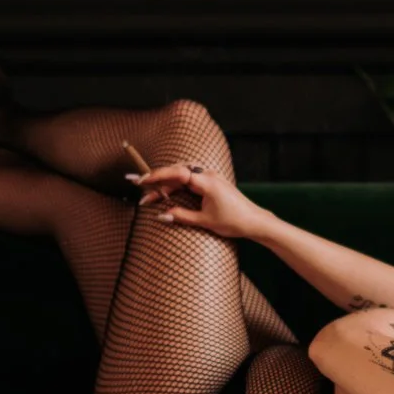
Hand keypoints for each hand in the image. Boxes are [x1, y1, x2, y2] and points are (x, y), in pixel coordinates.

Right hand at [127, 163, 269, 239]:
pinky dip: (176, 186)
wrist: (254, 221)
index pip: (177, 173)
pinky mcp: (211, 183)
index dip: (158, 175)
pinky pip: (189, 180)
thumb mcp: (205, 221)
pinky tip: (166, 194)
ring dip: (166, 184)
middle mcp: (208, 175)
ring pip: (182, 175)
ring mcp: (210, 177)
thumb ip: (181, 216)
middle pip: (176, 172)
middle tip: (139, 188)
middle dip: (157, 180)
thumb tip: (161, 215)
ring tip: (150, 196)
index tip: (142, 180)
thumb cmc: (233, 221)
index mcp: (207, 181)